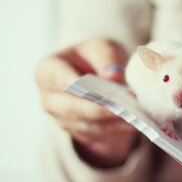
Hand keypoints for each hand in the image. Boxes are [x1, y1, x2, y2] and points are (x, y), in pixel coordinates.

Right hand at [35, 38, 138, 167]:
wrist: (95, 75)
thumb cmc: (93, 57)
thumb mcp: (101, 47)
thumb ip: (107, 58)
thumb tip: (113, 77)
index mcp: (47, 71)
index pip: (59, 79)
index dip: (77, 85)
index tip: (96, 89)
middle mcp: (49, 99)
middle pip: (74, 108)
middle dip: (100, 109)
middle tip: (124, 106)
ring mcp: (61, 119)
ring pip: (87, 125)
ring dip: (111, 122)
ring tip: (134, 116)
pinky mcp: (78, 132)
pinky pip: (97, 134)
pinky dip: (116, 128)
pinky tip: (134, 122)